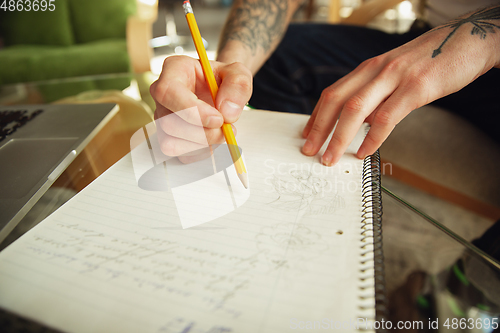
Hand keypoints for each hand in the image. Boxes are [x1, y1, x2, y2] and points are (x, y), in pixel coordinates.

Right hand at [150, 55, 251, 162]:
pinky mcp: (169, 137)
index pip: (168, 92)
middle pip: (169, 123)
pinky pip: (180, 155)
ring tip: (221, 133)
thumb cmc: (223, 79)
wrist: (220, 91)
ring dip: (202, 145)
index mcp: (174, 70)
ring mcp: (162, 118)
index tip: (218, 119)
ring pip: (171, 143)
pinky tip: (213, 141)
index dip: (191, 110)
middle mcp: (162, 95)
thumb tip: (226, 112)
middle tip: (226, 129)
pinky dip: (201, 153)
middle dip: (203, 133)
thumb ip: (238, 85)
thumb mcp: (238, 73)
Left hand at [301, 22, 499, 165]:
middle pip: (336, 101)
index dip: (316, 116)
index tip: (306, 135)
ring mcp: (395, 78)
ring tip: (330, 158)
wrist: (469, 39)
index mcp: (368, 68)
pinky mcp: (416, 88)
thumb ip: (376, 95)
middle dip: (318, 129)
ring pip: (355, 109)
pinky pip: (386, 117)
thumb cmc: (430, 61)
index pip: (332, 93)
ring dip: (338, 137)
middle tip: (308, 150)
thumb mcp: (394, 74)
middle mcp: (376, 70)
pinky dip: (372, 138)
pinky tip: (364, 152)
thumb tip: (358, 123)